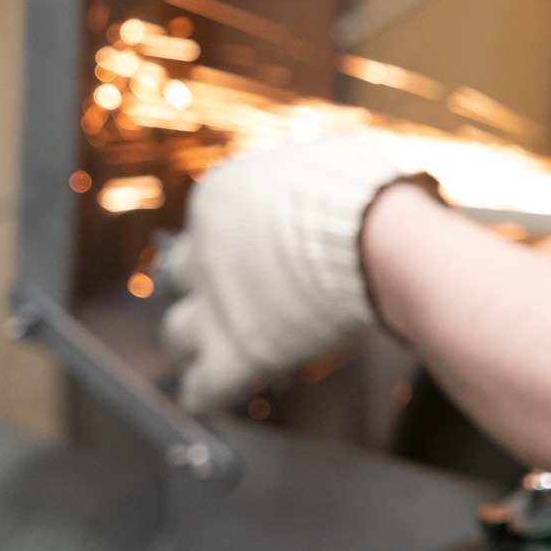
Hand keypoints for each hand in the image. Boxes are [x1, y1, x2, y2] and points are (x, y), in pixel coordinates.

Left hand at [161, 135, 413, 410]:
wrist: (374, 239)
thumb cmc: (362, 195)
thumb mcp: (326, 158)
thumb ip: (299, 176)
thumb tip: (314, 177)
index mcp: (216, 201)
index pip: (208, 227)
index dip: (237, 245)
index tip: (265, 257)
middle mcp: (202, 252)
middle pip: (179, 277)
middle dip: (207, 288)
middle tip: (242, 299)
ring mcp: (215, 306)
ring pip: (176, 333)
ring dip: (199, 340)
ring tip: (225, 347)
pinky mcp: (236, 353)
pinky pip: (203, 386)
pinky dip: (209, 390)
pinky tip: (216, 391)